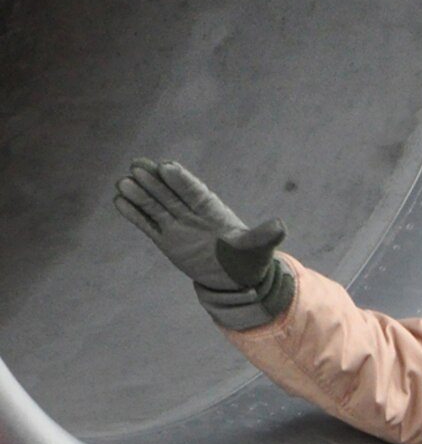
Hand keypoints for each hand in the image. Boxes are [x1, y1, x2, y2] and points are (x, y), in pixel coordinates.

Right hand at [113, 158, 295, 329]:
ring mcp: (178, 225)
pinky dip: (134, 214)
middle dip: (155, 181)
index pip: (195, 192)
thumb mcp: (258, 247)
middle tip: (137, 165)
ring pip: (155, 207)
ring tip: (123, 181)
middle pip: (170, 194)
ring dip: (139, 194)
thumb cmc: (249, 258)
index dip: (182, 180)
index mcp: (214, 210)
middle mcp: (193, 214)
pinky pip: (148, 225)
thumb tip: (280, 226)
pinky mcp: (166, 240)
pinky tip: (119, 200)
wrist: (236, 277)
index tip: (167, 167)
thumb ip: (264, 235)